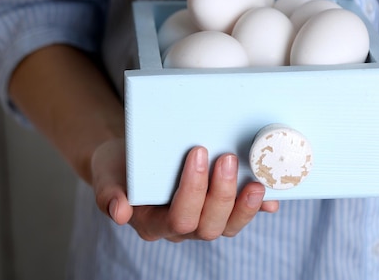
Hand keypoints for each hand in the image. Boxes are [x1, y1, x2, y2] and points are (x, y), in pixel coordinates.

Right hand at [91, 140, 278, 241]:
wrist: (131, 160)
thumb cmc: (120, 166)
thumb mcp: (106, 174)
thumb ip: (109, 194)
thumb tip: (119, 212)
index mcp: (153, 223)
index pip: (178, 218)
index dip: (193, 190)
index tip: (198, 152)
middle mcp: (180, 227)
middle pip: (208, 226)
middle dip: (222, 194)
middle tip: (227, 158)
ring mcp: (201, 220)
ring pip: (227, 226)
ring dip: (245, 206)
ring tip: (256, 182)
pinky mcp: (218, 209)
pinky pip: (240, 215)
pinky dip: (258, 208)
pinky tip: (272, 197)